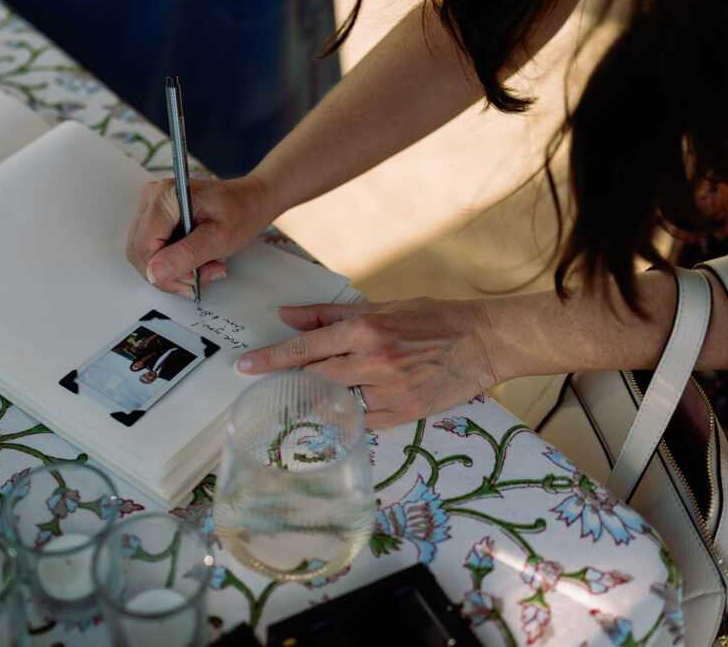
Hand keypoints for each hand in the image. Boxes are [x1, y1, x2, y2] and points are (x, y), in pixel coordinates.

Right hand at [126, 174, 276, 297]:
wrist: (251, 200)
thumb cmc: (241, 211)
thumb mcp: (219, 238)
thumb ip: (186, 255)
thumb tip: (155, 273)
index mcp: (166, 196)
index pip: (145, 244)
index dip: (165, 269)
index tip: (193, 278)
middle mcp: (152, 198)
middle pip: (141, 251)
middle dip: (170, 273)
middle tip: (201, 277)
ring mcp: (151, 208)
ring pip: (145, 255)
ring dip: (173, 271)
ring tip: (205, 269)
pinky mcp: (156, 219)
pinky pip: (153, 251)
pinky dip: (174, 264)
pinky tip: (196, 264)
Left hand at [235, 297, 502, 428]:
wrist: (484, 341)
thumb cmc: (432, 318)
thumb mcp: (381, 307)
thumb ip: (331, 314)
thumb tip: (288, 315)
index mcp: (365, 329)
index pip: (306, 347)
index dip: (271, 359)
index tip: (243, 366)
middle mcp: (374, 359)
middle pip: (315, 378)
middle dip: (289, 383)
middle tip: (270, 387)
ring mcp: (390, 389)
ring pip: (340, 401)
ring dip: (331, 397)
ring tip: (339, 390)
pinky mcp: (406, 412)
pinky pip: (364, 420)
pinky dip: (357, 413)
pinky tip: (364, 402)